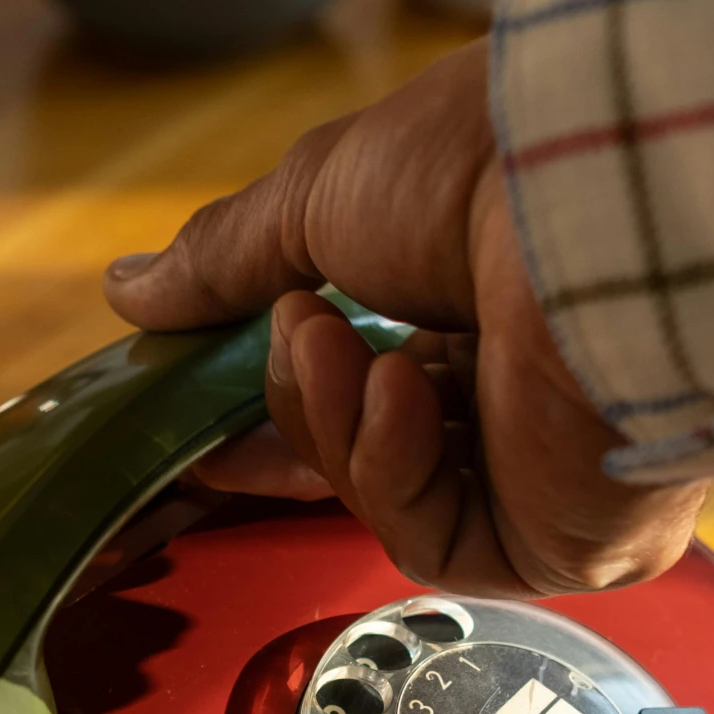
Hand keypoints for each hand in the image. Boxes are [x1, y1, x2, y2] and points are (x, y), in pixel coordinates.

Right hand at [103, 40, 708, 597]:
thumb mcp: (319, 196)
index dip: (284, 408)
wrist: (586, 201)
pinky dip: (392, 468)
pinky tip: (401, 390)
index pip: (373, 394)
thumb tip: (128, 293)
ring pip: (390, 502)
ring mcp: (550, 478)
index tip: (204, 418)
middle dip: (301, 415)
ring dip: (334, 420)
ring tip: (328, 332)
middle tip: (275, 347)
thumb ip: (228, 259)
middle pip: (374, 457)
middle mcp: (533, 401)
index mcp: (496, 313)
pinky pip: (433, 539)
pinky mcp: (565, 541)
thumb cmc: (480, 171)